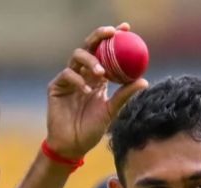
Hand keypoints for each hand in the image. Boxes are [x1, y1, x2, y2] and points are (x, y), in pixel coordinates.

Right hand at [44, 24, 147, 160]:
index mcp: (96, 76)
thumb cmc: (91, 130)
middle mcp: (82, 73)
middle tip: (112, 33)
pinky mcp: (56, 87)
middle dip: (99, 36)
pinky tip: (87, 91)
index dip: (113, 37)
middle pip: (89, 46)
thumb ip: (124, 95)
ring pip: (77, 56)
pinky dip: (78, 80)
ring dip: (90, 60)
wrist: (72, 146)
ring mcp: (68, 79)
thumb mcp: (111, 111)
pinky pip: (67, 75)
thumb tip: (144, 81)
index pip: (105, 51)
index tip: (126, 29)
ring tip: (101, 73)